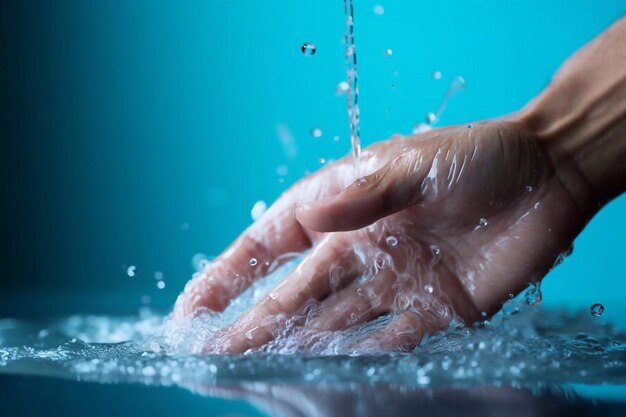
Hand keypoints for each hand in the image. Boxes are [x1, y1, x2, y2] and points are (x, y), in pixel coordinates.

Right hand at [173, 119, 588, 352]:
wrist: (547, 175)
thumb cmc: (475, 157)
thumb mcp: (414, 165)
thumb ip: (364, 197)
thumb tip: (312, 222)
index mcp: (342, 207)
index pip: (269, 245)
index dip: (227, 276)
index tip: (191, 309)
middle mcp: (359, 248)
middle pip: (295, 297)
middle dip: (252, 327)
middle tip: (214, 358)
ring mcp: (394, 281)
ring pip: (335, 324)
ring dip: (299, 349)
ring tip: (259, 375)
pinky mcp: (435, 309)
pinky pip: (391, 341)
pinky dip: (363, 361)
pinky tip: (332, 377)